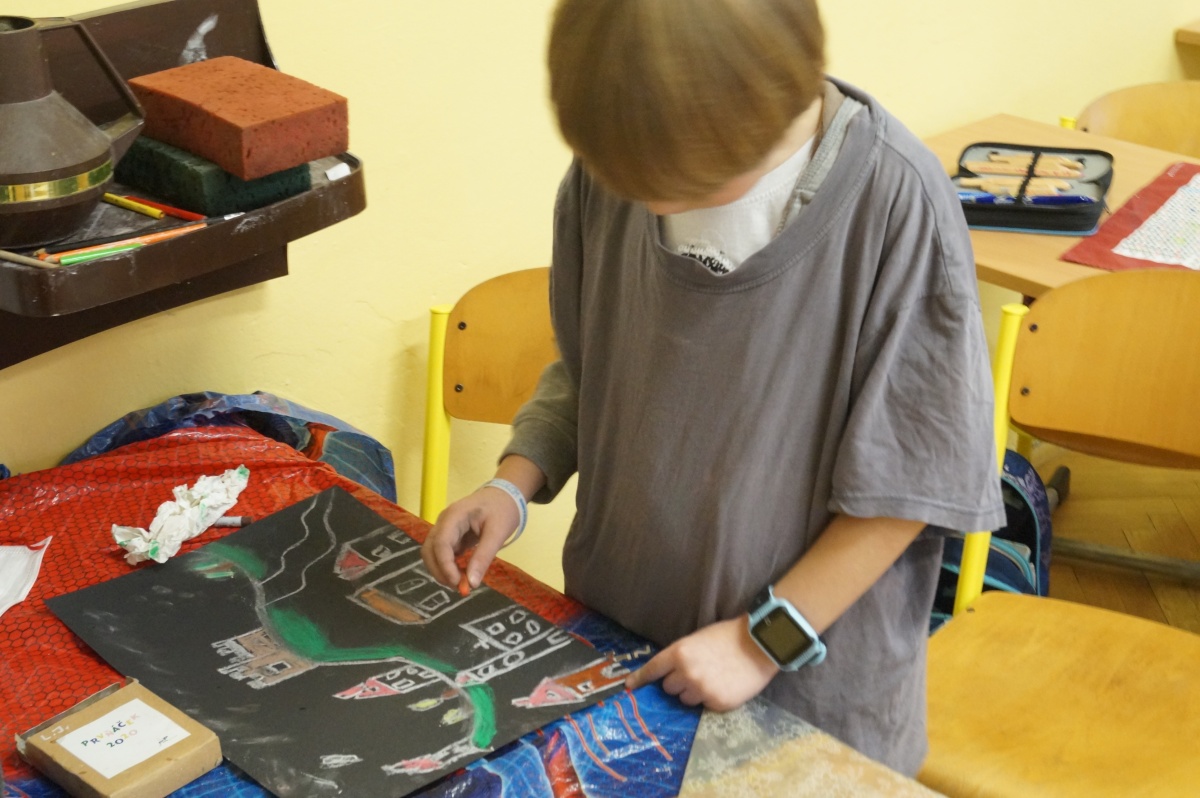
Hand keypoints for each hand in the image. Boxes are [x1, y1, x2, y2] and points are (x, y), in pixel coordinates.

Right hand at [420, 486, 520, 590]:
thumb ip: (483, 557)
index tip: (457, 583)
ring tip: (461, 583)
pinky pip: (442, 554)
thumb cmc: (503, 510)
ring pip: (432, 554)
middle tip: (460, 588)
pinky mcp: (449, 536)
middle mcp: (444, 522)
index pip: (440, 543)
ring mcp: (444, 529)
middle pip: (429, 550)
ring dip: (442, 571)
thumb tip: (472, 583)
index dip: (444, 566)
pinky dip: (448, 567)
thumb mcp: (498, 533)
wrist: (505, 495)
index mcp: (454, 516)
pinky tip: (462, 575)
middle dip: (440, 571)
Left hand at [625, 617, 778, 711]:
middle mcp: (686, 673)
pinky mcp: (717, 703)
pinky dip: (711, 698)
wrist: (759, 645)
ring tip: (713, 678)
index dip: (640, 679)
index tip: (629, 687)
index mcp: (679, 652)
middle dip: (678, 682)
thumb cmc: (727, 637)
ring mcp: (702, 690)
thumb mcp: (697, 640)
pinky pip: (704, 705)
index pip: (653, 669)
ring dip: (694, 692)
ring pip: (685, 699)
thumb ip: (680, 656)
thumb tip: (666, 673)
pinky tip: (724, 685)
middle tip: (696, 671)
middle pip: (668, 688)